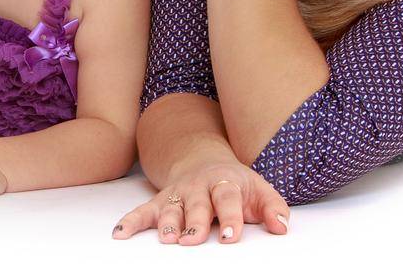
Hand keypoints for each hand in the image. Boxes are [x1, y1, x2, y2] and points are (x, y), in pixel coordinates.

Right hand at [113, 159, 288, 244]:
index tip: (230, 236)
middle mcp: (198, 186)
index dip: (230, 217)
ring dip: (166, 223)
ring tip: (166, 238)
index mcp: (224, 181)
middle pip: (196, 204)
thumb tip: (282, 226)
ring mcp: (177, 193)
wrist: (206, 163)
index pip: (227, 198)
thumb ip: (274, 208)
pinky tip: (120, 232)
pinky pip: (143, 211)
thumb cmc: (236, 184)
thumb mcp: (260, 191)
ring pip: (169, 208)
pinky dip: (131, 221)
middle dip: (194, 222)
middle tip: (193, 239)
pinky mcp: (161, 201)